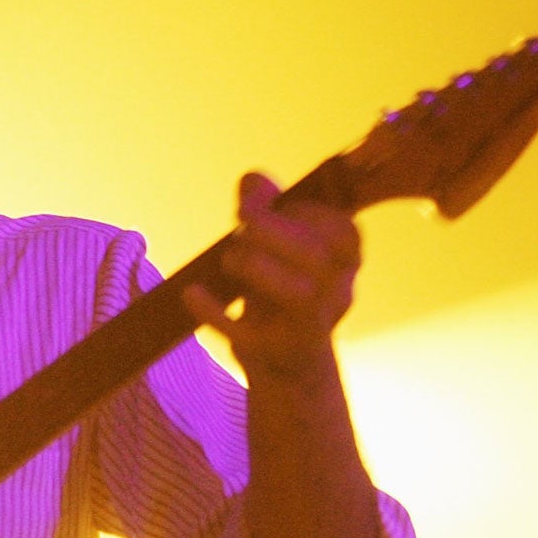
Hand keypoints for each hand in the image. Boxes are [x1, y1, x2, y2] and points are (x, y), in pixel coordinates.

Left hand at [184, 172, 361, 384]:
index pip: (342, 231)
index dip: (300, 213)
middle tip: (240, 231)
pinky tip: (191, 292)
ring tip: (230, 259)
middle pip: (316, 259)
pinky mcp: (278, 353)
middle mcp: (339, 293)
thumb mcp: (277, 240)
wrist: (284, 357)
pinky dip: (216, 313)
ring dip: (255, 268)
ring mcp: (313, 327)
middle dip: (270, 234)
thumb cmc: (281, 282)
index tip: (259, 210)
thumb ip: (267, 204)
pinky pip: (251, 336)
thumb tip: (253, 181)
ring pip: (299, 296)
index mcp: (346, 261)